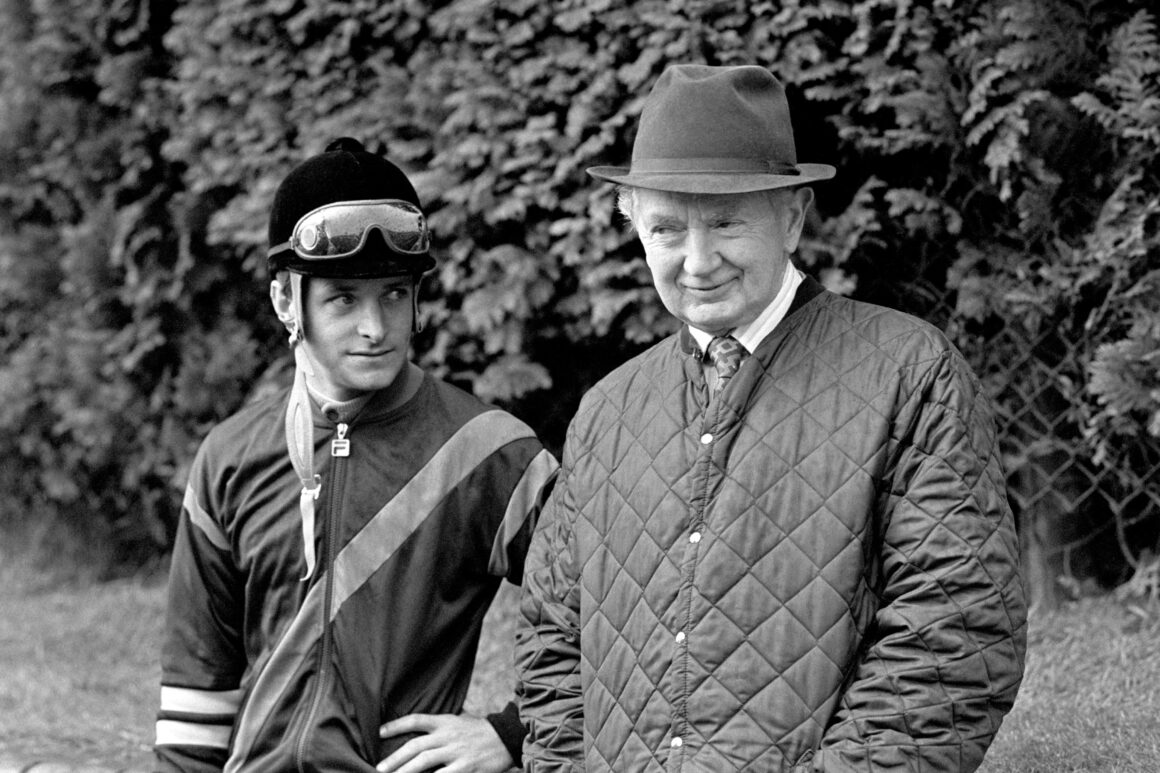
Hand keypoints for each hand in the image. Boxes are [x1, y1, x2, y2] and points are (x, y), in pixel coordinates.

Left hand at [376, 713, 513, 772]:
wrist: (508, 738)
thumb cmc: (482, 730)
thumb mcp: (461, 720)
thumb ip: (442, 724)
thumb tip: (422, 726)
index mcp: (446, 722)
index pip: (417, 720)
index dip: (397, 725)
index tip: (380, 732)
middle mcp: (448, 736)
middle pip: (416, 746)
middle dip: (395, 758)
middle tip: (379, 768)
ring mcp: (456, 752)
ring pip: (424, 762)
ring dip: (405, 771)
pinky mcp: (465, 768)